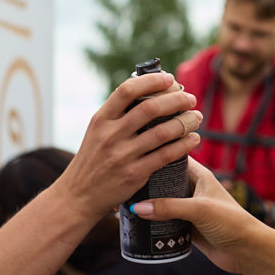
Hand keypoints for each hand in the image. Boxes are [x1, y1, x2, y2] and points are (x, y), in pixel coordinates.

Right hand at [57, 72, 201, 219]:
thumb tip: (149, 90)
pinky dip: (183, 145)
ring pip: (163, 132)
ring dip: (185, 122)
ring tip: (196, 117)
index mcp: (101, 119)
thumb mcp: (97, 131)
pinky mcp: (134, 174)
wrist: (78, 196)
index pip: (127, 90)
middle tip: (190, 98)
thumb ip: (118, 114)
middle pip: (150, 108)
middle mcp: (110, 135)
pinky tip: (193, 138)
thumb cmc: (93, 159)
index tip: (170, 78)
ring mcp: (122, 155)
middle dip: (176, 99)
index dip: (151, 81)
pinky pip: (165, 155)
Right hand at [135, 159, 273, 274]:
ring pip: (163, 202)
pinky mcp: (188, 226)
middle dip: (146, 184)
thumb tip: (137, 207)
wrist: (247, 250)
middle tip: (122, 185)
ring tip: (123, 205)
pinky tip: (136, 225)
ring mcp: (190, 208)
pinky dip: (153, 222)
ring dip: (147, 205)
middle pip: (164, 181)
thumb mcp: (198, 210)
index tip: (134, 155)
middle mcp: (193, 189)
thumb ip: (169, 207)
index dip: (156, 155)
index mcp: (200, 175)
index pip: (174, 158)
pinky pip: (166, 221)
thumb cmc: (230, 222)